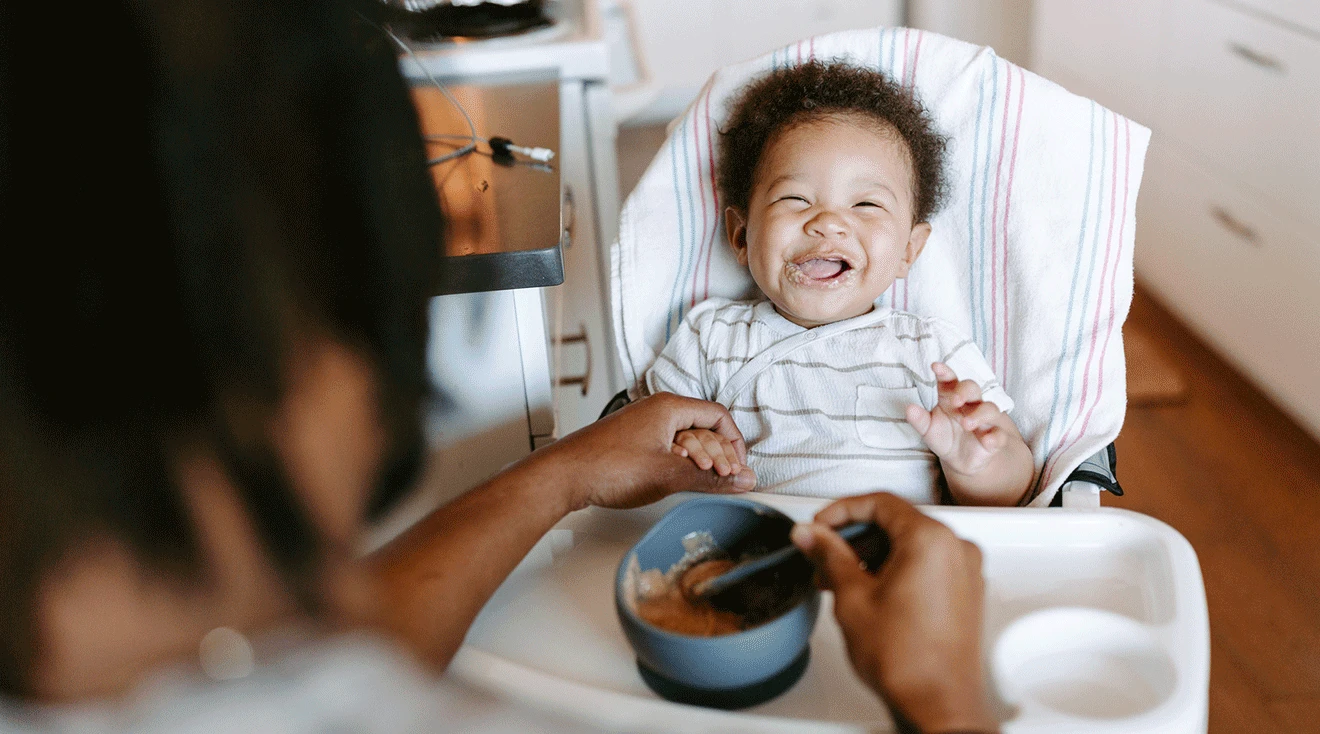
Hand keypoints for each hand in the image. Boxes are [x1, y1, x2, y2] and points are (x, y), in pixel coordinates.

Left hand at [536, 392, 755, 511]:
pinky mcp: (633, 441)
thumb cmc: (608, 467)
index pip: (718, 416)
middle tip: (726, 479)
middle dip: (719, 454)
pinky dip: (680, 463)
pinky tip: (677, 480)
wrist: (564, 476)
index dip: (735, 442)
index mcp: (669, 407)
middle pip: (704, 427)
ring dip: (699, 460)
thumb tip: (742, 479)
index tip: (740, 466)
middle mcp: (657, 410)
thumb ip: (710, 478)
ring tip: (702, 482)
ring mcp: (643, 425)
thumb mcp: (669, 475)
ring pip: (685, 439)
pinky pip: (667, 447)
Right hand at [791, 493, 996, 733]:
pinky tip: (868, 591)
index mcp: (931, 540)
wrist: (938, 705)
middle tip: (823, 552)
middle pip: (895, 522)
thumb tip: (811, 535)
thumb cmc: (907, 661)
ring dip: (872, 555)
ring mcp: (965, 572)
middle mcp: (956, 549)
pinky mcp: (965, 593)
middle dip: (854, 536)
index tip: (819, 526)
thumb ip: (829, 556)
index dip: (841, 511)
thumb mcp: (852, 597)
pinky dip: (895, 570)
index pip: (879, 503)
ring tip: (839, 579)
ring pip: (910, 545)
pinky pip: (926, 565)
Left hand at [905, 362, 1008, 476]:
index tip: (935, 367)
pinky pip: (999, 434)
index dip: (945, 372)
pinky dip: (995, 437)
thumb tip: (909, 409)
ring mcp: (985, 420)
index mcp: (951, 397)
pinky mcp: (995, 437)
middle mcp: (970, 404)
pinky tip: (988, 441)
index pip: (949, 381)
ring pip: (990, 409)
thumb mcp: (928, 429)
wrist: (961, 460)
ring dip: (979, 415)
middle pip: (973, 388)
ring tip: (967, 423)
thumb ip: (920, 420)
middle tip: (955, 400)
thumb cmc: (945, 436)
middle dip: (965, 391)